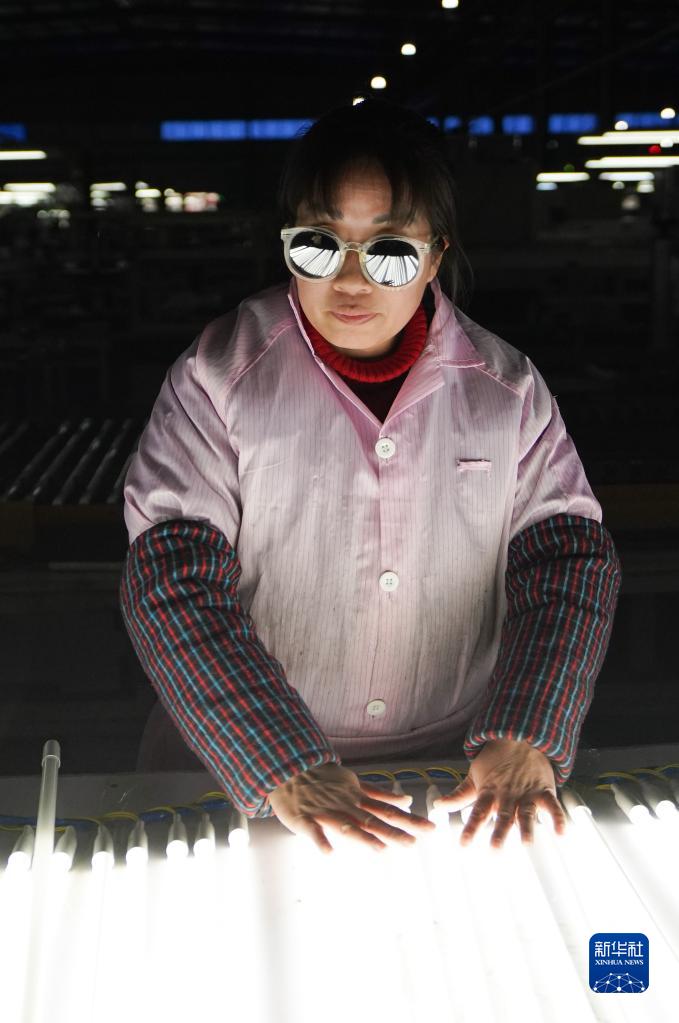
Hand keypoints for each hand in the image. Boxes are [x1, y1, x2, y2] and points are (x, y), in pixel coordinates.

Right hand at [266, 763, 435, 853]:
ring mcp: (326, 812)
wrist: (291, 768)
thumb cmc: (324, 779)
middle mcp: (346, 805)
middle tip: (414, 843)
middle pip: (373, 820)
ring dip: (363, 838)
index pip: (387, 810)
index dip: (408, 819)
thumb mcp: (355, 782)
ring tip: (380, 849)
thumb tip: (406, 799)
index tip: (429, 828)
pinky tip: (328, 853)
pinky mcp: (304, 819)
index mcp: (357, 798)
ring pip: (347, 826)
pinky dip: (320, 841)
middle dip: (394, 832)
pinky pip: (312, 831)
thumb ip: (379, 794)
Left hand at [432, 738, 566, 848]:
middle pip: (503, 816)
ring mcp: (526, 793)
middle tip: (494, 850)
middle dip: (499, 833)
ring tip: (527, 843)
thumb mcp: (474, 777)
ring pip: (526, 812)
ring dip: (526, 827)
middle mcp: (507, 795)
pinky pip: (552, 805)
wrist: (519, 739)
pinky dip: (557, 818)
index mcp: (489, 793)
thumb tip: (437, 806)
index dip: (471, 828)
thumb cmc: (495, 763)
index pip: (478, 813)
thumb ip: (459, 795)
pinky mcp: (543, 791)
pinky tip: (561, 832)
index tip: (463, 845)